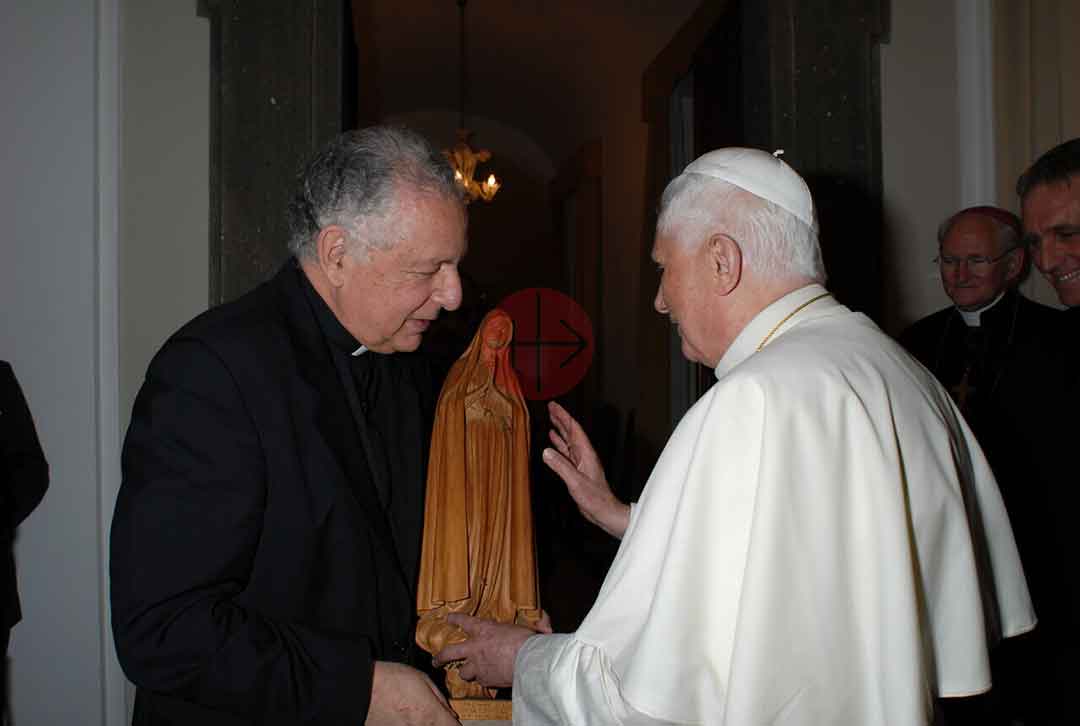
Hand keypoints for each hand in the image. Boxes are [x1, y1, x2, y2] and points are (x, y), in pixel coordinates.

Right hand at [365, 661, 459, 725]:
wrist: (361, 688)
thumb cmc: (389, 680)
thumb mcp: (422, 679)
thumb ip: (439, 698)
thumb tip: (449, 712)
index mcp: (431, 715)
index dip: (455, 724)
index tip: (452, 720)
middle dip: (438, 723)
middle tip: (429, 713)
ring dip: (422, 723)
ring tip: (413, 712)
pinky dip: (406, 724)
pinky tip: (402, 717)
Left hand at [431, 614, 537, 688]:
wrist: (528, 662)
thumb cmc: (528, 642)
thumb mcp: (530, 627)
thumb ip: (537, 623)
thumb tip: (545, 618)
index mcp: (484, 629)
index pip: (464, 621)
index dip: (454, 619)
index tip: (448, 618)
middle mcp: (476, 647)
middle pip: (449, 652)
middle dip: (440, 657)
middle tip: (436, 660)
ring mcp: (478, 666)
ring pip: (463, 672)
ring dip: (466, 672)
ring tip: (468, 673)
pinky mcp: (485, 680)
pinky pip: (480, 682)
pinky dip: (484, 681)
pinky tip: (488, 680)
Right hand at [543, 401, 629, 538]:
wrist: (604, 510)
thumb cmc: (595, 498)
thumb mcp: (575, 481)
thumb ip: (561, 466)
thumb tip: (546, 452)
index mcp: (586, 454)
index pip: (573, 429)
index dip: (563, 416)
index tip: (554, 406)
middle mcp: (584, 455)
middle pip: (571, 432)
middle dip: (561, 419)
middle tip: (551, 408)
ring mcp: (581, 462)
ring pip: (569, 441)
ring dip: (560, 430)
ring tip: (551, 421)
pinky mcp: (577, 470)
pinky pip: (566, 452)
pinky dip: (559, 445)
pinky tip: (553, 442)